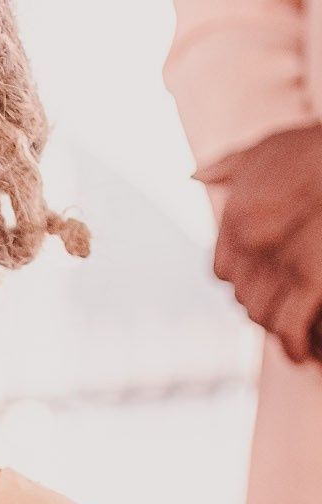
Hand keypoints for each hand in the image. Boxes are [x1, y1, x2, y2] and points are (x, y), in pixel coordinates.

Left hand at [207, 124, 321, 362]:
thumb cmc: (314, 149)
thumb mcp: (266, 147)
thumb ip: (229, 166)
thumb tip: (194, 175)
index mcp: (234, 223)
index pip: (221, 273)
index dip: (241, 281)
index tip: (260, 282)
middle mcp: (249, 250)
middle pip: (243, 298)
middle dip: (262, 304)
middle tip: (282, 310)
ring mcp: (281, 269)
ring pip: (263, 317)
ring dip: (277, 327)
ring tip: (292, 333)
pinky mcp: (312, 284)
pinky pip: (293, 331)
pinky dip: (296, 348)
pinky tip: (302, 356)